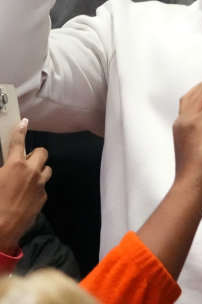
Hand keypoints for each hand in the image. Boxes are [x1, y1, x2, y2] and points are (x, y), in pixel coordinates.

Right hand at [0, 119, 49, 254]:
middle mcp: (31, 172)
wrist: (0, 230)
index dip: (20, 131)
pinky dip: (36, 186)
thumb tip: (5, 167)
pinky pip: (43, 187)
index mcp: (14, 165)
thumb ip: (1, 169)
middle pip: (41, 152)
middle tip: (24, 159)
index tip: (24, 123)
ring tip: (28, 176)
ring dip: (38, 169)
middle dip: (34, 153)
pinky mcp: (43, 198)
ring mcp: (39, 185)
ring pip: (46, 169)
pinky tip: (25, 194)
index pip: (18, 142)